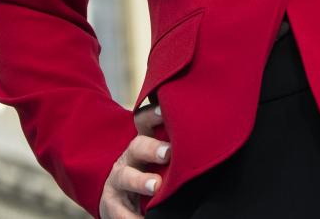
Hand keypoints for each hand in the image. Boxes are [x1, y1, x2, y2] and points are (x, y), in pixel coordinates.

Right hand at [100, 103, 170, 217]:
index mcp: (144, 143)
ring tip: (156, 186)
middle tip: (168, 153)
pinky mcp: (112, 204)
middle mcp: (129, 158)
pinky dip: (131, 217)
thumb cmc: (149, 175)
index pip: (145, 122)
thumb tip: (207, 146)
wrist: (119, 200)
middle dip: (152, 148)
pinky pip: (120, 211)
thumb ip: (175, 152)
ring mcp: (119, 180)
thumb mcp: (159, 160)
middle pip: (137, 146)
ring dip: (140, 181)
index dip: (153, 114)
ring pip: (126, 176)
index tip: (165, 111)